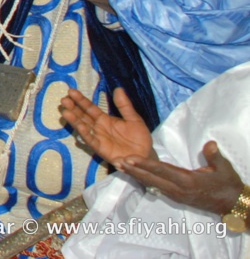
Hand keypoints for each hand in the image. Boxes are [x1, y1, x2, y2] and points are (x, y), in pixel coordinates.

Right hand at [60, 87, 153, 165]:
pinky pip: (91, 140)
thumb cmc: (139, 137)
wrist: (145, 156)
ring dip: (74, 120)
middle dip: (73, 108)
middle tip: (64, 100)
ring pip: (83, 127)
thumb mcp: (133, 119)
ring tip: (65, 111)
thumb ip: (124, 105)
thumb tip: (118, 88)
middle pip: (82, 116)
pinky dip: (85, 134)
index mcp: (104, 119)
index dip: (81, 100)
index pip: (89, 108)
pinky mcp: (101, 148)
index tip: (71, 91)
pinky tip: (80, 126)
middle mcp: (98, 127)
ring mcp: (98, 137)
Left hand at [121, 142, 244, 215]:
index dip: (145, 164)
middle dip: (134, 170)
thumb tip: (210, 144)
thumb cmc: (227, 185)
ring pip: (152, 184)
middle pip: (152, 179)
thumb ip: (214, 157)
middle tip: (117, 161)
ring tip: (119, 166)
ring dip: (136, 175)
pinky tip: (134, 174)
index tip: (130, 158)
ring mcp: (176, 195)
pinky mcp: (175, 197)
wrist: (232, 204)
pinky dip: (144, 180)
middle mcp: (178, 190)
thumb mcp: (224, 170)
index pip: (163, 171)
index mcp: (188, 181)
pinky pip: (156, 187)